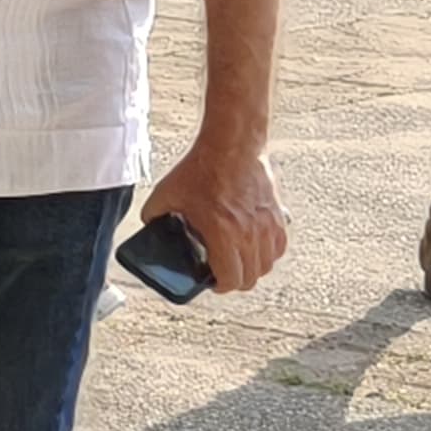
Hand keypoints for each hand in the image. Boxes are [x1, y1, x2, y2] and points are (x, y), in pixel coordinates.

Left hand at [140, 134, 284, 292]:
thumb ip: (154, 215)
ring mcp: (267, 225)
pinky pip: (280, 246)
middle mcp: (250, 233)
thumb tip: (150, 226)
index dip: (220, 286)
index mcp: (223, 233)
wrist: (232, 144)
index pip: (231, 278)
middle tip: (223, 273)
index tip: (212, 281)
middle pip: (251, 277)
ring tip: (239, 262)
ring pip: (267, 265)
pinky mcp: (278, 214)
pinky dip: (269, 253)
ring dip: (253, 268)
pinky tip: (256, 247)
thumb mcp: (166, 193)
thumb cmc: (201, 168)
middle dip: (235, 280)